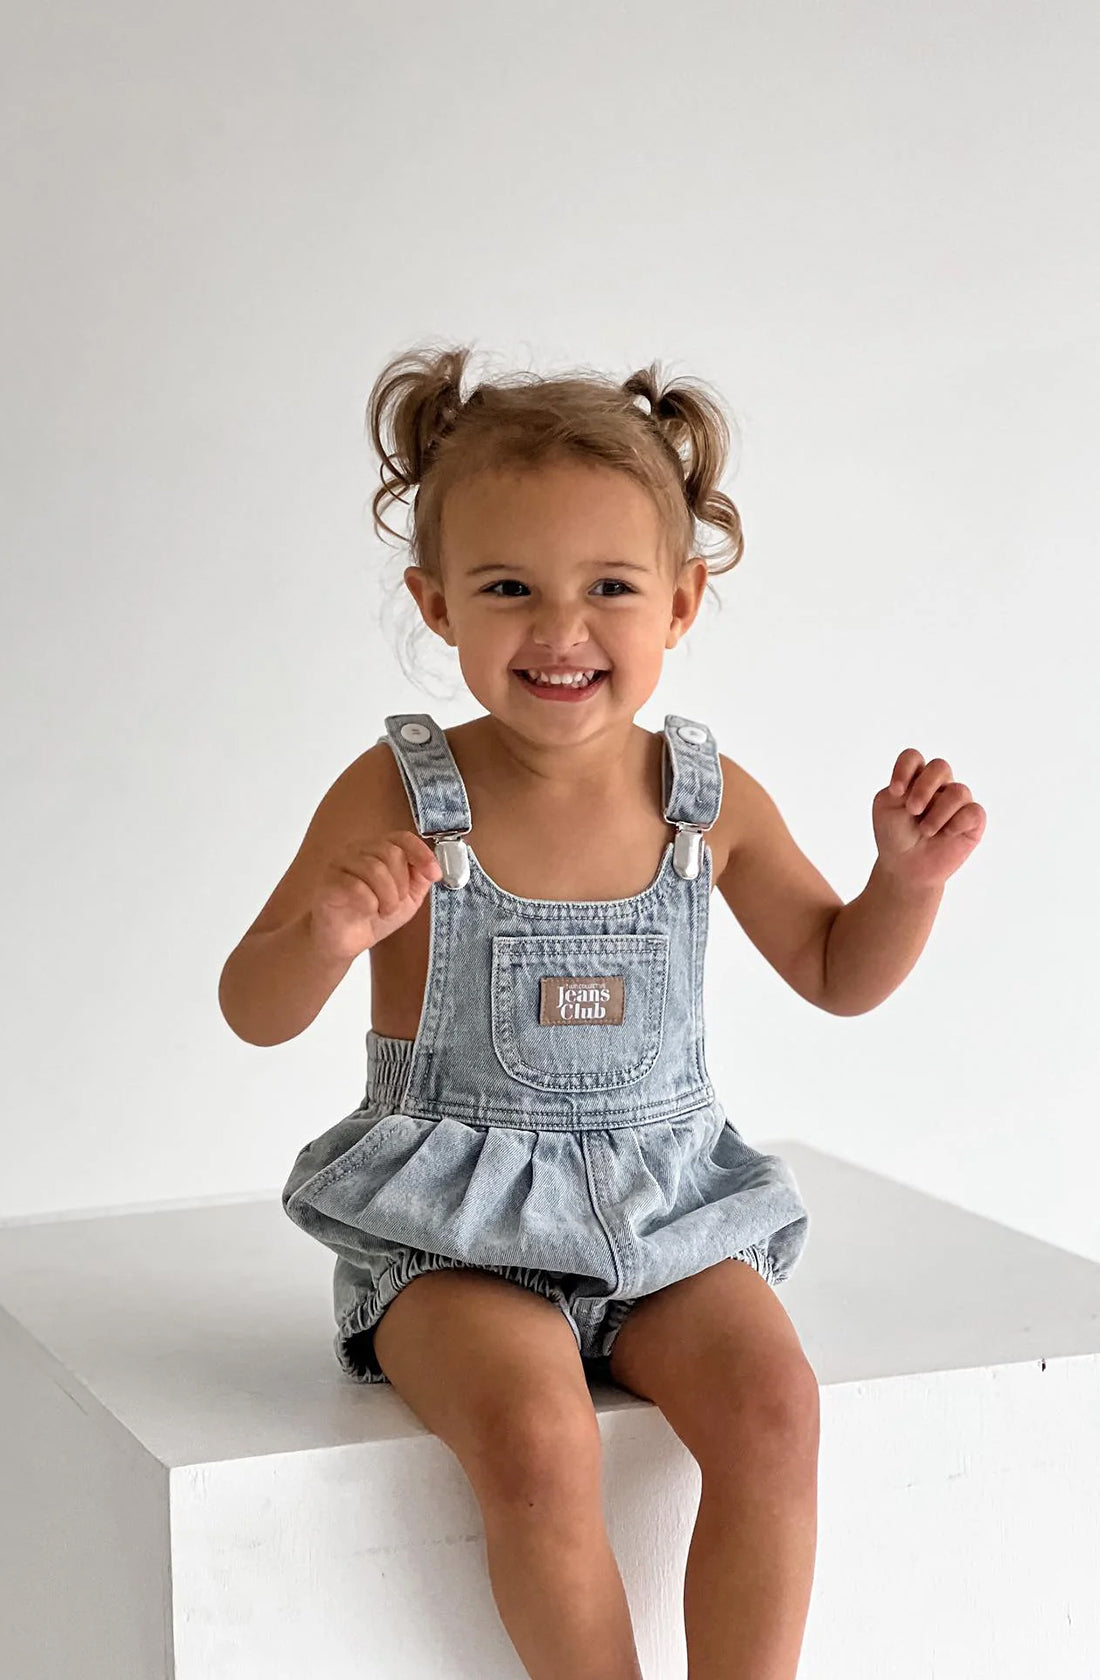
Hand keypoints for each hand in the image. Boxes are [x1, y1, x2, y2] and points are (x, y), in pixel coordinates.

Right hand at [306, 830, 442, 961]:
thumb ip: (420, 880)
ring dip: (387, 897)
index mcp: (377, 851)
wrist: (342, 941)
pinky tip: (366, 912)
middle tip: (396, 904)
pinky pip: (356, 887)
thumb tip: (434, 868)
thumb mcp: (406, 900)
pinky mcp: (328, 882)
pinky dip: (368, 904)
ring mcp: (340, 864)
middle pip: (391, 853)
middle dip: (401, 885)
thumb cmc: (371, 917)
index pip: (402, 838)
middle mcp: (358, 851)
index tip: (434, 874)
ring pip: (374, 869)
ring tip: (383, 911)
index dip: (422, 854)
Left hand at [872, 751, 986, 890]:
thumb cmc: (895, 835)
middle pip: (940, 767)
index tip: (895, 791)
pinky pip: (973, 811)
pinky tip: (946, 834)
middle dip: (924, 788)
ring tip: (925, 831)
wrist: (905, 867)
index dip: (904, 768)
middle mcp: (938, 786)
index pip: (913, 758)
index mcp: (914, 779)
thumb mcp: (886, 807)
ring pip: (958, 791)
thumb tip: (926, 784)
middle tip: (912, 810)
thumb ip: (901, 787)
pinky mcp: (972, 821)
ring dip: (938, 813)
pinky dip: (957, 822)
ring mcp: (957, 802)